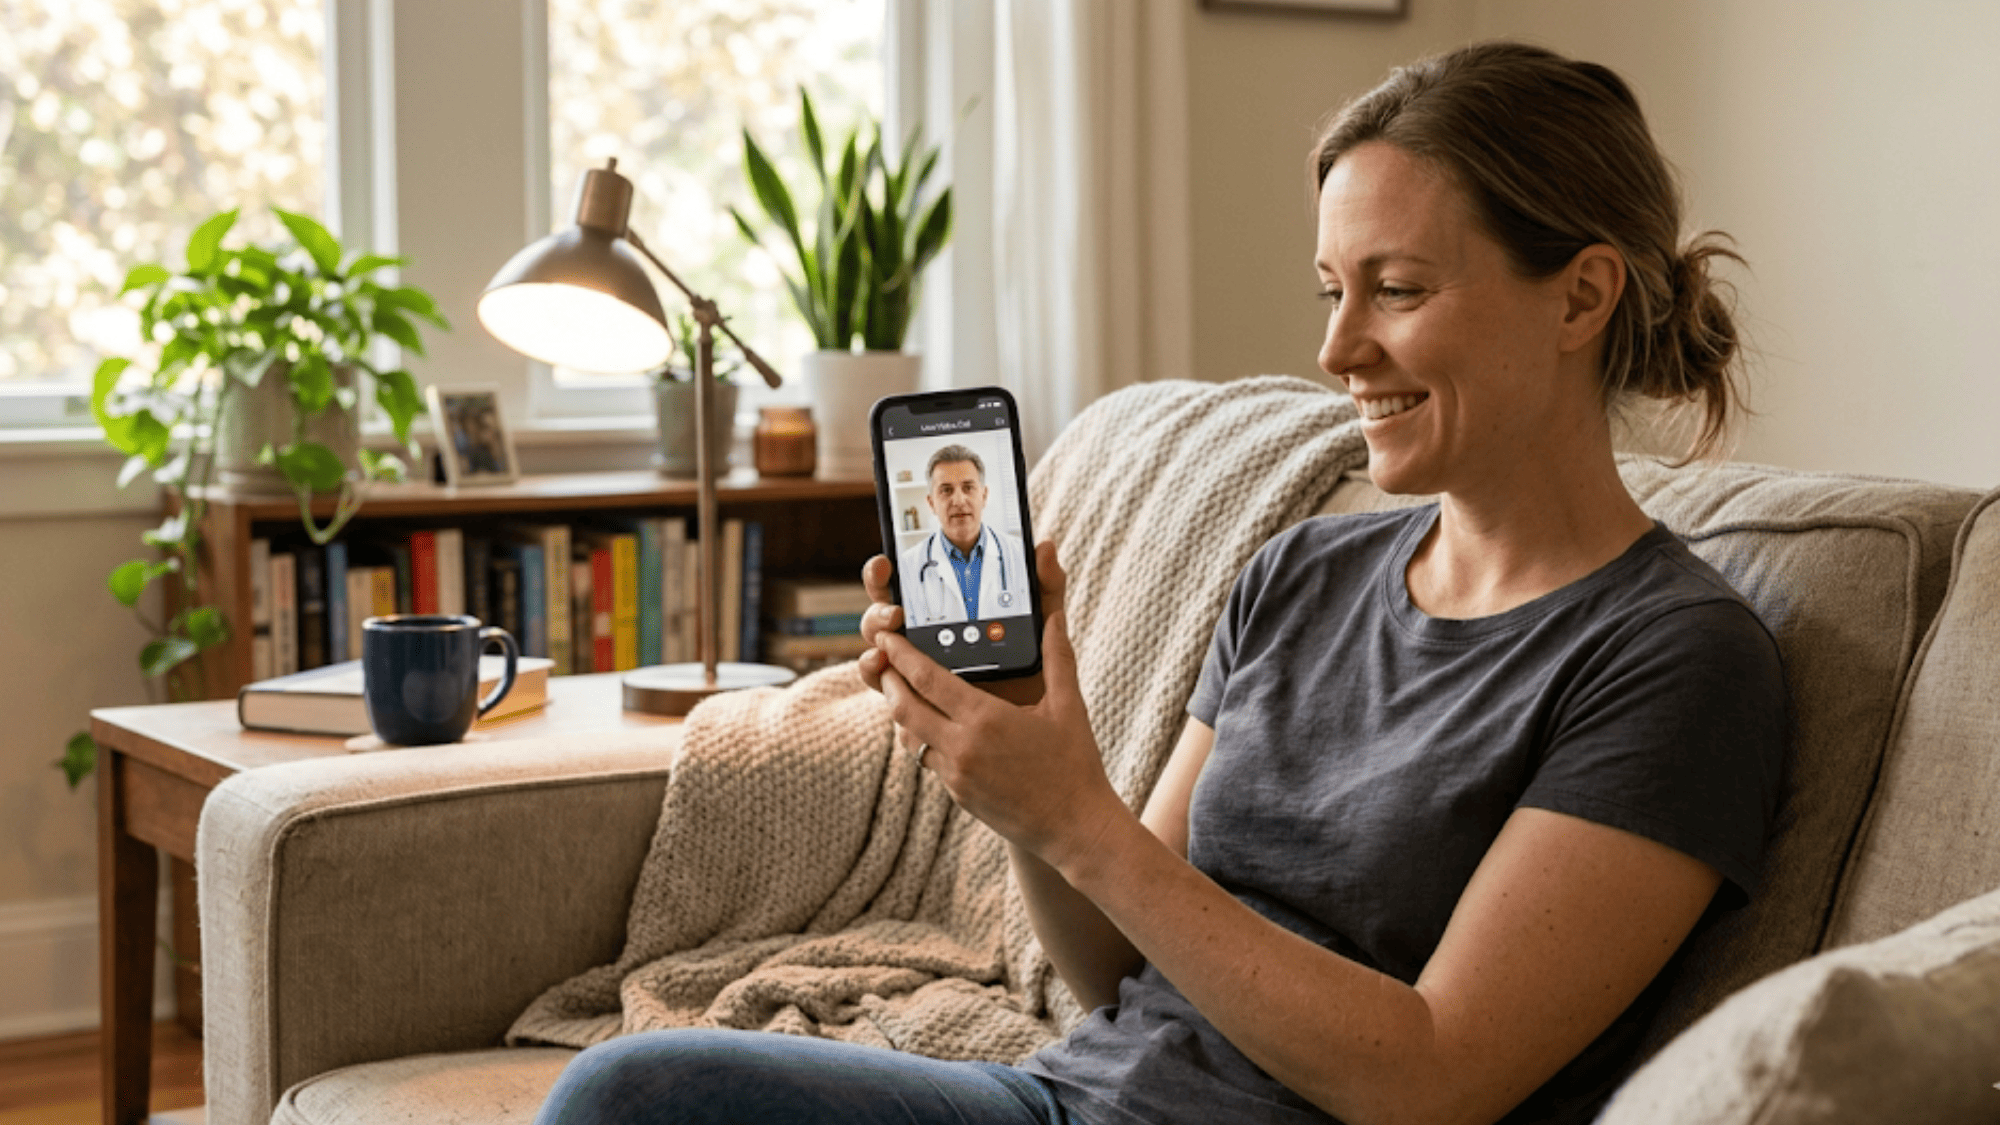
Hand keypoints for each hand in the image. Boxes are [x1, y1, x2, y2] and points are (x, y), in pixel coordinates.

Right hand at [857, 540, 1063, 705]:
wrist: (1041, 727)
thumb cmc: (1034, 668)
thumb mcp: (1040, 624)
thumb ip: (1045, 586)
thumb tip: (1046, 546)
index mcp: (940, 613)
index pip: (902, 585)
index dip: (882, 573)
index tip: (884, 564)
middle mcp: (919, 641)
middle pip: (879, 620)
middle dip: (878, 613)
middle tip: (894, 614)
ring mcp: (913, 676)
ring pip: (877, 659)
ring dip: (873, 653)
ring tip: (884, 654)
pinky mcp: (917, 710)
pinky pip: (891, 701)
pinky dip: (888, 694)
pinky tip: (894, 691)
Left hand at [870, 547, 1126, 868]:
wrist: (1074, 828)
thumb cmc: (1075, 764)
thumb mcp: (1068, 705)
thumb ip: (1057, 656)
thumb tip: (1054, 617)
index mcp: (985, 719)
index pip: (926, 679)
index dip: (901, 655)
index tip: (887, 638)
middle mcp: (962, 747)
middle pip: (903, 707)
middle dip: (888, 680)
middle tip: (882, 660)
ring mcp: (956, 774)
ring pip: (910, 736)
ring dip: (900, 711)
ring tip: (901, 689)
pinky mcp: (957, 794)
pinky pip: (928, 759)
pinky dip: (922, 737)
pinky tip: (929, 724)